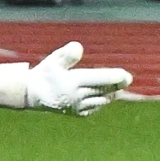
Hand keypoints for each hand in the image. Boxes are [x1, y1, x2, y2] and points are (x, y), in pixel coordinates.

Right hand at [0, 42, 132, 115]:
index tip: (126, 76)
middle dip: (116, 85)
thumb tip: (79, 47)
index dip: (114, 77)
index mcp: (72, 82)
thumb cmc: (45, 74)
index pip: (98, 79)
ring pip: (100, 101)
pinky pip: (94, 108)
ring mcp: (77, 107)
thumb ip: (66, 54)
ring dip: (110, 93)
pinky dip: (101, 102)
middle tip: (127, 79)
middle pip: (103, 91)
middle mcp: (76, 96)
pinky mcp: (77, 113)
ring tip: (118, 86)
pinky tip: (105, 95)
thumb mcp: (53, 60)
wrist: (32, 95)